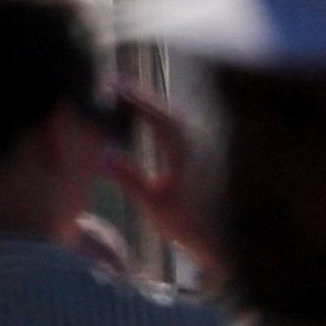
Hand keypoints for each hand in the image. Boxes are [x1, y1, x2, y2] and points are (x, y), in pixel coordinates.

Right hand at [104, 84, 219, 276]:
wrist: (222, 241)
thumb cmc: (187, 224)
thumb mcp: (153, 203)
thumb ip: (128, 177)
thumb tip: (103, 153)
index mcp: (183, 149)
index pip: (155, 114)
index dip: (133, 98)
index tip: (113, 84)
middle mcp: (196, 142)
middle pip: (165, 110)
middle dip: (140, 97)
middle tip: (117, 85)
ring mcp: (203, 147)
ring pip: (175, 117)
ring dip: (152, 106)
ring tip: (130, 99)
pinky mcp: (205, 156)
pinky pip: (181, 127)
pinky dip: (163, 119)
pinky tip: (153, 123)